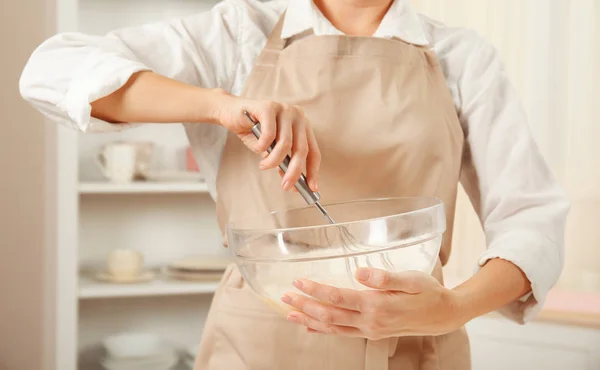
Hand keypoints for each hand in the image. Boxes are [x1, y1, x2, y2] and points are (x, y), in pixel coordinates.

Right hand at [214, 92, 320, 191]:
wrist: (230, 113)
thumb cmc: (253, 131)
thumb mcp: (271, 150)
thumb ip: (283, 161)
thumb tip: (292, 182)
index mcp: (302, 125)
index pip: (313, 151)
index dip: (313, 171)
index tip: (312, 188)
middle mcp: (297, 115)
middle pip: (302, 149)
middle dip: (294, 171)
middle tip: (286, 186)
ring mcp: (283, 109)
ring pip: (285, 144)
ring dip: (273, 161)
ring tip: (263, 166)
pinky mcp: (268, 107)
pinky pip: (269, 135)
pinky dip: (262, 147)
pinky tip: (257, 147)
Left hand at [281, 268, 467, 339]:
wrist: (444, 315)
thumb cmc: (428, 293)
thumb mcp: (412, 279)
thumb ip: (386, 278)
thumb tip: (360, 273)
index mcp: (377, 305)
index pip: (338, 298)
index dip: (316, 290)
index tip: (298, 281)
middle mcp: (370, 322)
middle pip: (329, 315)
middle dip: (304, 306)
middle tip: (284, 297)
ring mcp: (370, 330)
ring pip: (332, 327)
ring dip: (309, 319)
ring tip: (289, 313)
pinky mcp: (372, 333)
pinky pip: (342, 333)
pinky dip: (324, 330)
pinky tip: (311, 326)